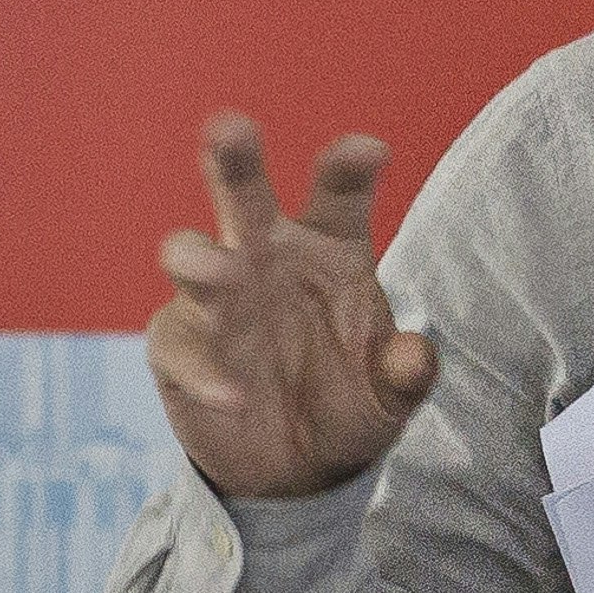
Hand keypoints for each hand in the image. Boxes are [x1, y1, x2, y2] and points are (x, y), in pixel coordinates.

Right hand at [146, 116, 436, 501]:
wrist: (298, 466)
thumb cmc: (350, 402)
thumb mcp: (390, 396)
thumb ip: (405, 374)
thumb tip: (416, 355)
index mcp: (330, 250)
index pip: (339, 198)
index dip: (349, 170)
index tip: (368, 149)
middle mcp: (267, 260)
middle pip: (246, 199)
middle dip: (236, 161)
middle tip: (230, 126)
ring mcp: (216, 299)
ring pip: (194, 258)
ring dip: (203, 261)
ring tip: (222, 273)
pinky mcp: (177, 345)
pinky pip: (183, 347)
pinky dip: (207, 372)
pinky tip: (235, 396)